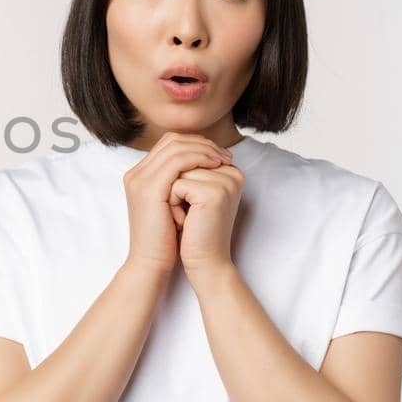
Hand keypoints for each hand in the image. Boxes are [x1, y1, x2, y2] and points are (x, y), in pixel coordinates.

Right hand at [122, 132, 232, 271]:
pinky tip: (215, 167)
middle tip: (224, 155)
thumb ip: (180, 186)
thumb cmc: (166, 241)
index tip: (218, 155)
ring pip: (175, 147)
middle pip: (171, 140)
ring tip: (223, 161)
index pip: (169, 145)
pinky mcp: (149, 189)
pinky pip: (177, 162)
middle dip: (201, 143)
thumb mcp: (173, 207)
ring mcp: (140, 180)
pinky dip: (199, 159)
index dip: (196, 145)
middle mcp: (136, 174)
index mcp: (140, 177)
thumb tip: (206, 169)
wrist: (151, 264)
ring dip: (203, 150)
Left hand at [171, 152, 245, 273]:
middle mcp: (232, 171)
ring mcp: (226, 180)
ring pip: (178, 169)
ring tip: (183, 216)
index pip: (187, 149)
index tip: (182, 201)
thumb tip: (171, 139)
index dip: (173, 175)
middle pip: (182, 156)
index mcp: (228, 168)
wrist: (202, 262)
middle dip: (171, 183)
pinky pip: (177, 184)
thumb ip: (186, 164)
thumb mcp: (187, 192)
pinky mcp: (216, 192)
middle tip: (181, 211)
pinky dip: (172, 204)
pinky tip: (185, 222)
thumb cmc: (191, 230)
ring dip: (169, 193)